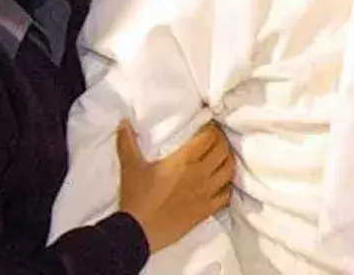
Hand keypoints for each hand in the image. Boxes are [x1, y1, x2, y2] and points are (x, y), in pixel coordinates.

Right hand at [117, 120, 233, 252]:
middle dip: (221, 141)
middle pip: (223, 150)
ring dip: (228, 160)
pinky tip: (221, 183)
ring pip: (229, 170)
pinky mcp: (207, 209)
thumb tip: (124, 122)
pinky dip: (227, 186)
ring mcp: (206, 192)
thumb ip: (127, 143)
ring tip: (221, 158)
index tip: (208, 127)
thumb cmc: (136, 198)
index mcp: (184, 160)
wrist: (138, 231)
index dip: (212, 129)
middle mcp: (200, 173)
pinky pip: (227, 195)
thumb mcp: (130, 167)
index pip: (209, 137)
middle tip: (215, 140)